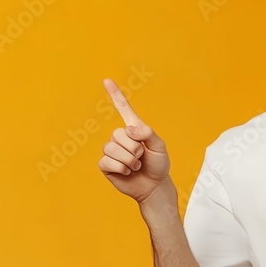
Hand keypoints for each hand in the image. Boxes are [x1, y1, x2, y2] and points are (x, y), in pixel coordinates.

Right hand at [99, 78, 171, 205]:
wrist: (154, 186)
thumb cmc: (158, 165)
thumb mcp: (159, 147)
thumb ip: (147, 134)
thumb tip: (129, 130)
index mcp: (134, 129)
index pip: (123, 109)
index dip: (115, 94)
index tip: (107, 80)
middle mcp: (120, 138)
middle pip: (119, 134)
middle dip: (134, 148)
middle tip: (142, 157)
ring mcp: (112, 151)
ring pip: (112, 148)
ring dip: (129, 160)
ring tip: (136, 165)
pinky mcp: (106, 165)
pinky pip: (107, 162)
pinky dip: (122, 168)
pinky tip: (127, 172)